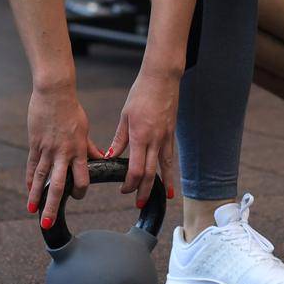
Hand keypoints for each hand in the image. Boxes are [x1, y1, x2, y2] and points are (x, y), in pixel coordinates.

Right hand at [26, 83, 103, 228]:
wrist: (54, 94)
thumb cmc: (72, 110)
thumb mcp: (84, 129)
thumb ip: (90, 148)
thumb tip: (102, 158)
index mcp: (79, 150)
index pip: (81, 178)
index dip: (80, 190)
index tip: (78, 197)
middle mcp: (63, 153)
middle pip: (59, 185)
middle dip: (53, 206)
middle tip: (49, 224)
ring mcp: (47, 150)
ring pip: (41, 179)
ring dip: (36, 197)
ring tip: (32, 212)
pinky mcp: (35, 144)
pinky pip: (31, 166)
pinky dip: (29, 181)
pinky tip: (28, 192)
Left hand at [105, 69, 179, 207]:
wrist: (161, 79)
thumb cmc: (141, 94)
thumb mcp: (125, 116)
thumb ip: (120, 138)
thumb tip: (111, 155)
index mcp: (140, 135)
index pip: (136, 168)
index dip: (131, 183)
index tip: (124, 189)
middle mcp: (155, 139)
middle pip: (151, 172)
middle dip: (145, 190)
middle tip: (140, 204)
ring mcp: (166, 137)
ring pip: (164, 167)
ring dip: (162, 184)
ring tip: (162, 198)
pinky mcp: (172, 133)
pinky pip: (170, 156)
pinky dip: (170, 170)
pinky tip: (170, 179)